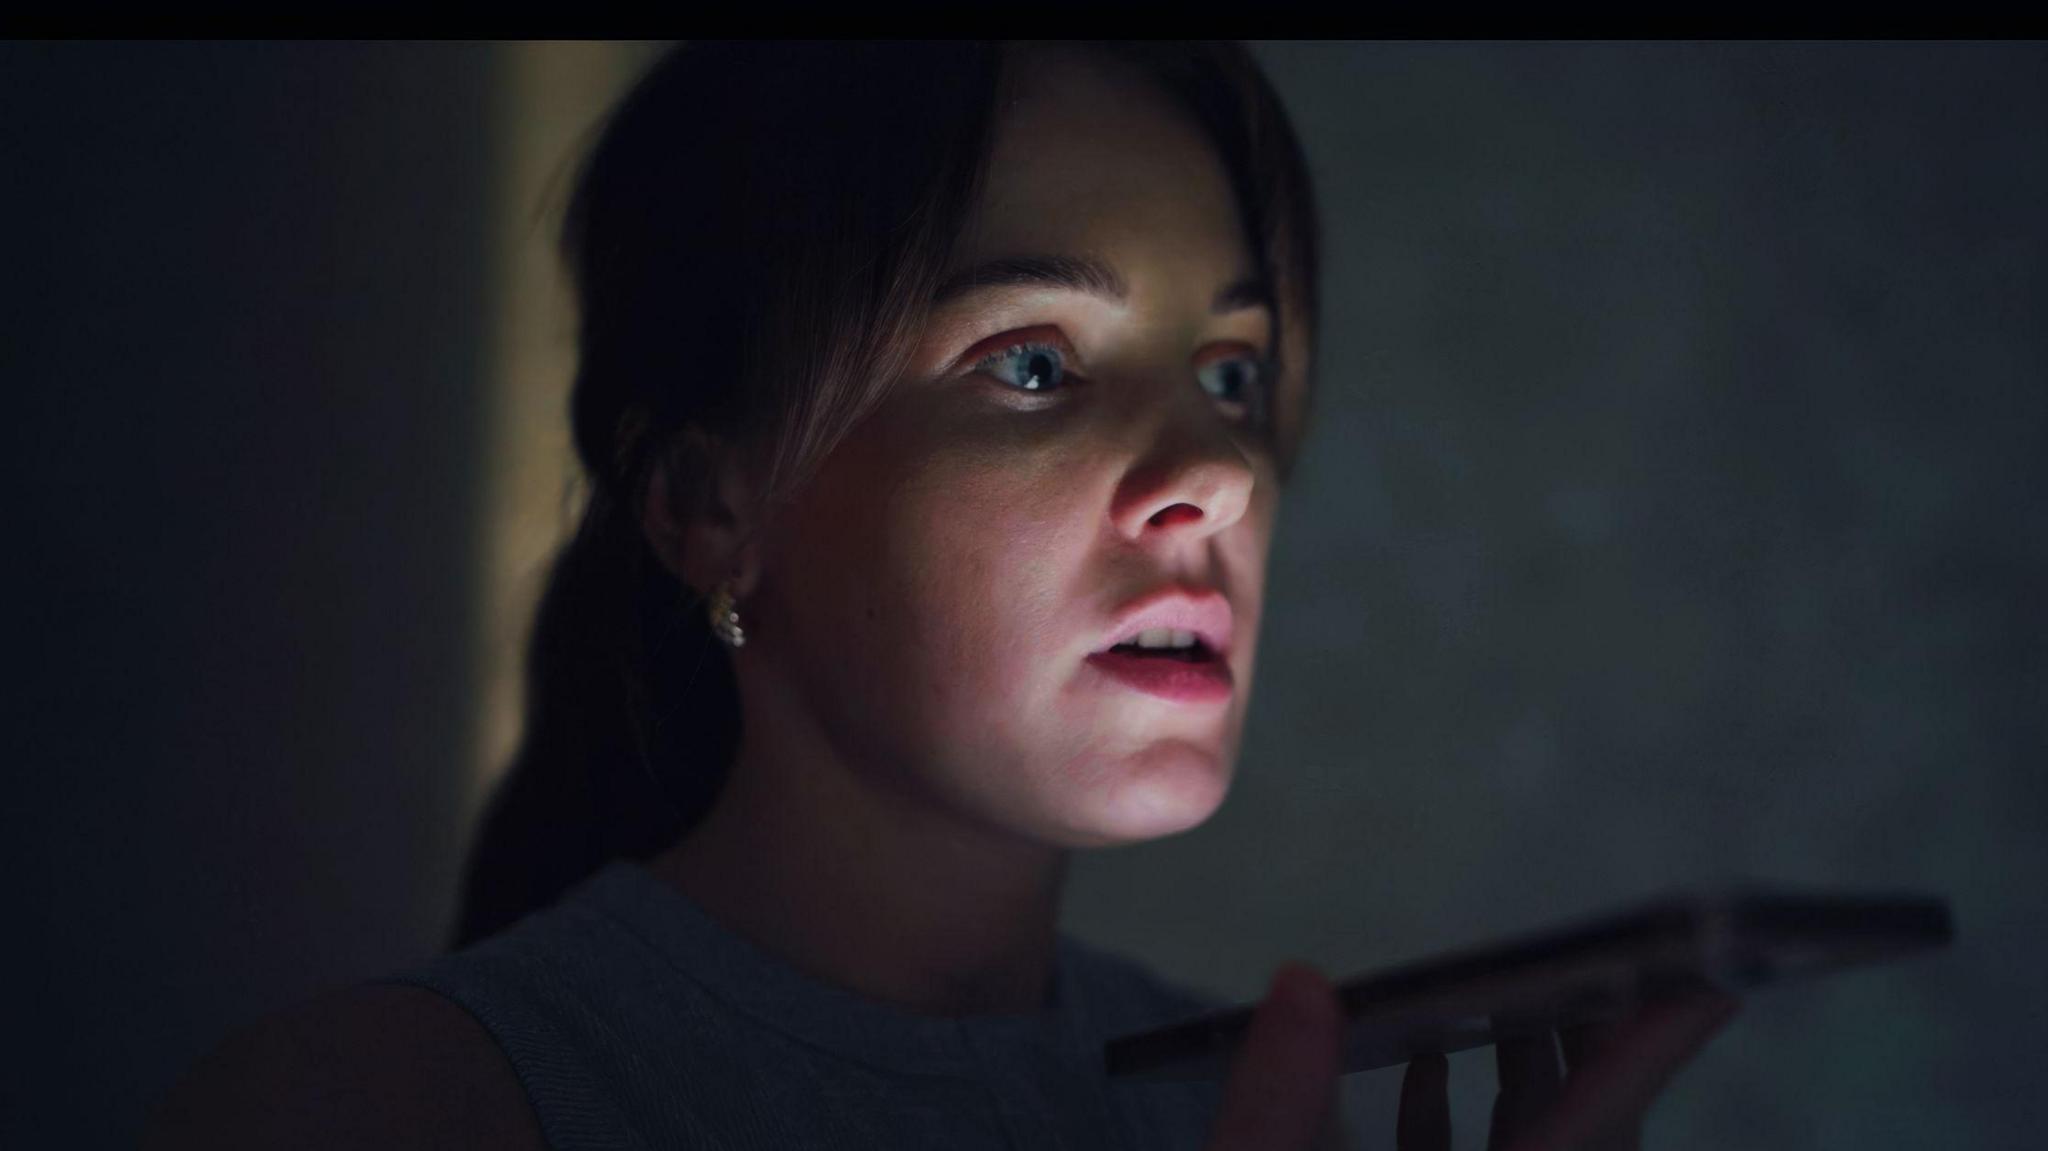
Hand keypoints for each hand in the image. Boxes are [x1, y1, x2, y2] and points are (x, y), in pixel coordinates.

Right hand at [1199, 962, 1739, 1150]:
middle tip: (1607, 967)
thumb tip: (1306, 984)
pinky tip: (1429, 1076)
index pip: (1580, 1139)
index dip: (1643, 1058)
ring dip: (1528, 1089)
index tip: (1710, 986)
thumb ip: (1274, 1099)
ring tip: (1513, 1001)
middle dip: (1592, 1059)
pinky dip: (1462, 1130)